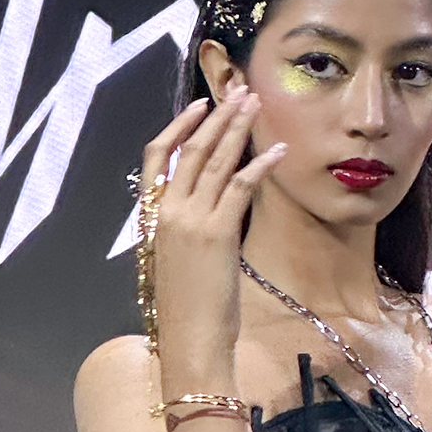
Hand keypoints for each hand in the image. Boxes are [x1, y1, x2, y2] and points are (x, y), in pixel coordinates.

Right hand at [138, 84, 285, 384]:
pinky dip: (260, 164)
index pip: (157, 157)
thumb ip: (181, 231)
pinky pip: (240, 187)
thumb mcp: (175, 262)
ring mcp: (191, 220)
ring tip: (255, 105)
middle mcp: (167, 212)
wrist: (189, 340)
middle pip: (191, 149)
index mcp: (152, 218)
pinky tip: (278, 150)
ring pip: (214, 160)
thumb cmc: (186, 310)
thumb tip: (201, 213)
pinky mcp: (218, 233)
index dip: (178, 126)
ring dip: (237, 128)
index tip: (199, 105)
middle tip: (239, 92)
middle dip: (217, 116)